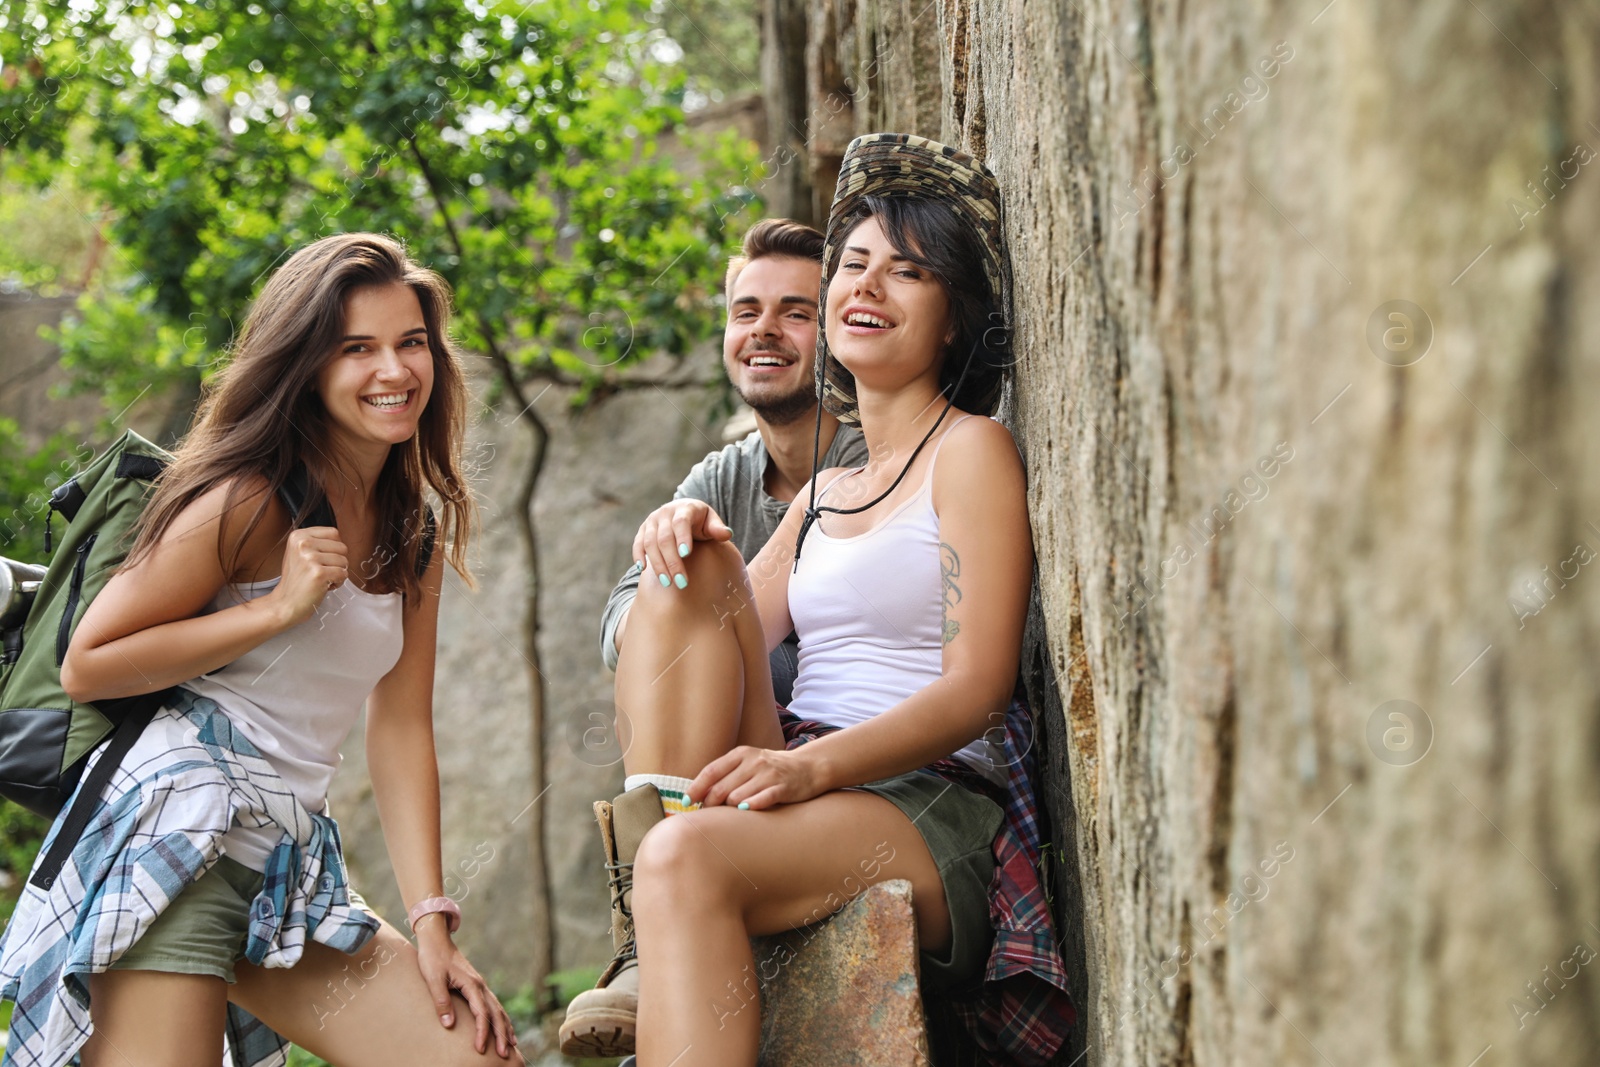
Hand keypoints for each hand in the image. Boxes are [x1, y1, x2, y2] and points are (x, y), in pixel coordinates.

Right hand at [266, 526, 347, 626]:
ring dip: (337, 573)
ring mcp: (310, 558)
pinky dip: (338, 582)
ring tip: (322, 579)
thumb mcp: (299, 553)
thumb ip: (317, 543)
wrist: (285, 603)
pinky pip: (343, 574)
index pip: (333, 533)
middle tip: (321, 571)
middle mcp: (303, 544)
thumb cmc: (296, 580)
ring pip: (344, 561)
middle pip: (342, 547)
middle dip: (337, 561)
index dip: (334, 548)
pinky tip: (324, 586)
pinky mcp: (319, 573)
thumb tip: (340, 540)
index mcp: (298, 536)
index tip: (323, 558)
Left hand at [417, 927, 517, 1057]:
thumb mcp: (433, 980)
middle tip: (504, 1054)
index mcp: (472, 984)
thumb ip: (442, 1001)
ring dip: (505, 1027)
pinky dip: (500, 1017)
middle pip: (496, 1013)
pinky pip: (493, 1004)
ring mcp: (480, 985)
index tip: (480, 1049)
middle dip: (501, 1034)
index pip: (482, 1013)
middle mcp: (480, 985)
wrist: (436, 940)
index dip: (482, 1032)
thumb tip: (449, 1024)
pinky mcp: (476, 986)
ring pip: (498, 1008)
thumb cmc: (433, 959)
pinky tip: (502, 1026)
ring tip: (512, 1044)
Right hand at [632, 500, 731, 589]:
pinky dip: (638, 555)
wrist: (682, 513)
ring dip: (657, 564)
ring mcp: (651, 521)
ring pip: (650, 543)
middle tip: (681, 582)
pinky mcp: (642, 530)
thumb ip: (717, 529)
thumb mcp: (711, 522)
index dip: (683, 537)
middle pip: (665, 538)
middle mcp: (665, 513)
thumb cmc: (701, 521)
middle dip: (672, 561)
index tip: (686, 555)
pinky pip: (638, 543)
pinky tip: (642, 569)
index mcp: (684, 508)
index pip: (681, 522)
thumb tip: (727, 534)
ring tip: (667, 582)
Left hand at [688, 745, 825, 810]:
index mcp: (741, 754)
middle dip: (710, 805)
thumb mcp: (749, 763)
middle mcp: (753, 762)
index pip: (711, 771)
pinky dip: (750, 806)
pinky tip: (745, 811)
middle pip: (721, 788)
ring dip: (730, 810)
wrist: (809, 767)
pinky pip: (762, 799)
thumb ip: (727, 774)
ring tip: (731, 814)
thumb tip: (698, 794)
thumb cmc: (772, 769)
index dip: (696, 788)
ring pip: (737, 797)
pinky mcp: (782, 787)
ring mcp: (768, 774)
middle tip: (708, 814)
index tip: (687, 802)